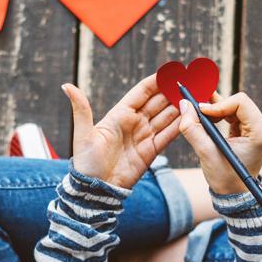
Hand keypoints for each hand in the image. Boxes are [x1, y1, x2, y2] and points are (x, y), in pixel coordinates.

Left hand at [62, 75, 180, 189]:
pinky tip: (191, 116)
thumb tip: (66, 85)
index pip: (142, 92)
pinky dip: (180, 125)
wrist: (96, 190)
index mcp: (119, 114)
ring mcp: (144, 137)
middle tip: (190, 80)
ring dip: (180, 106)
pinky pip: (168, 135)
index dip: (156, 81)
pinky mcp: (151, 152)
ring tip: (195, 95)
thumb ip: (81, 109)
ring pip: (166, 117)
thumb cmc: (86, 163)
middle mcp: (134, 123)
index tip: (171, 71)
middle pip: (158, 102)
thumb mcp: (83, 134)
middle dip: (173, 91)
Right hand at [179, 91, 261, 194]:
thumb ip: (193, 129)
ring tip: (199, 118)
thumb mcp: (206, 153)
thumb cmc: (225, 177)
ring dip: (215, 110)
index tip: (200, 111)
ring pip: (233, 106)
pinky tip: (207, 121)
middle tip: (195, 111)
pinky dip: (219, 114)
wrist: (235, 192)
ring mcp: (259, 126)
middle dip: (214, 106)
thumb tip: (184, 104)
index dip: (218, 104)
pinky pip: (234, 112)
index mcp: (261, 132)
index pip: (240, 103)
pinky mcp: (252, 127)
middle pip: (236, 102)